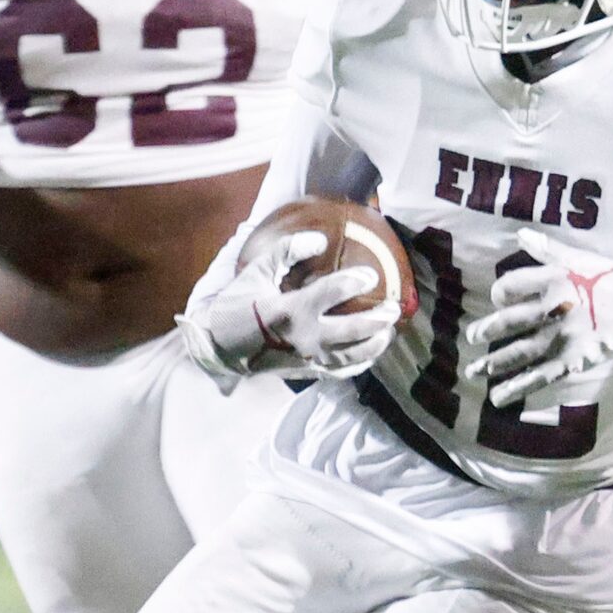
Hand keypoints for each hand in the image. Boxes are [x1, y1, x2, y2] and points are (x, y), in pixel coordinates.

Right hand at [185, 229, 401, 382]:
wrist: (220, 346)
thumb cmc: (238, 304)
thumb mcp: (257, 271)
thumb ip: (287, 250)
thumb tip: (320, 240)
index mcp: (291, 310)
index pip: (332, 294)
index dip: (355, 281)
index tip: (372, 275)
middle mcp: (303, 337)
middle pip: (353, 331)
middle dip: (378, 319)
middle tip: (393, 308)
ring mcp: (307, 358)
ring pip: (351, 356)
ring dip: (374, 344)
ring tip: (388, 332)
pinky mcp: (306, 372)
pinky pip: (340, 372)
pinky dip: (358, 364)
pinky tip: (369, 354)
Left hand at [464, 231, 612, 404]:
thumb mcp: (581, 259)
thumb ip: (548, 250)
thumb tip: (521, 233)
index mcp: (554, 280)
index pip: (511, 286)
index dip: (500, 294)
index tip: (499, 300)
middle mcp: (554, 308)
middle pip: (509, 322)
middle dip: (486, 331)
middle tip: (471, 338)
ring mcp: (562, 338)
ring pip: (518, 353)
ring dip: (492, 364)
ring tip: (473, 371)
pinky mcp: (572, 361)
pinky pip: (539, 377)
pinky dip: (516, 388)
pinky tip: (497, 398)